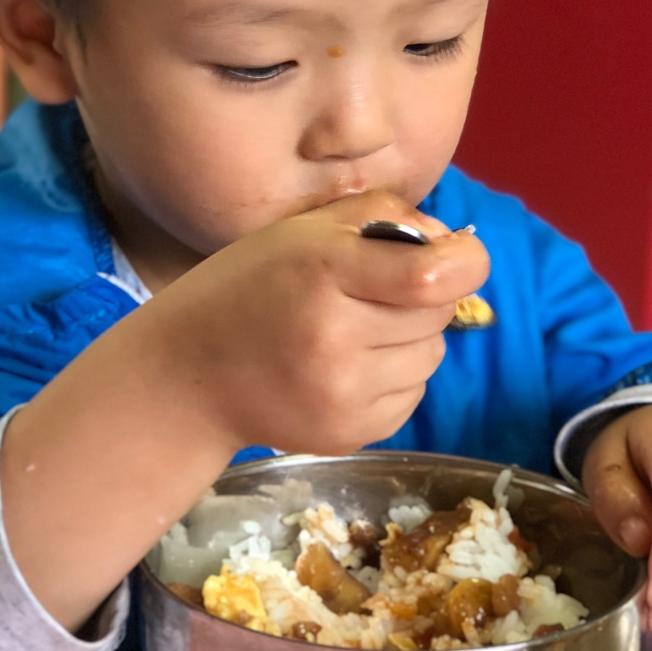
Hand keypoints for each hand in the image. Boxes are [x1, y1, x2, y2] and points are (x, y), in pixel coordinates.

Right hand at [144, 190, 489, 457]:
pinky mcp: (349, 434)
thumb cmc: (249, 286)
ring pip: (432, 357)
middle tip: (374, 290)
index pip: (432, 276)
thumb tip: (451, 245)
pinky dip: (394, 376)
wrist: (188, 375)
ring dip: (410, 338)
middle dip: (424, 295)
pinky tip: (346, 366)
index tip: (457, 257)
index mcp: (323, 272)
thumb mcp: (303, 230)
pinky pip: (412, 395)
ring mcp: (342, 395)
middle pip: (439, 314)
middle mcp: (334, 338)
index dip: (463, 262)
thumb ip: (383, 216)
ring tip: (355, 330)